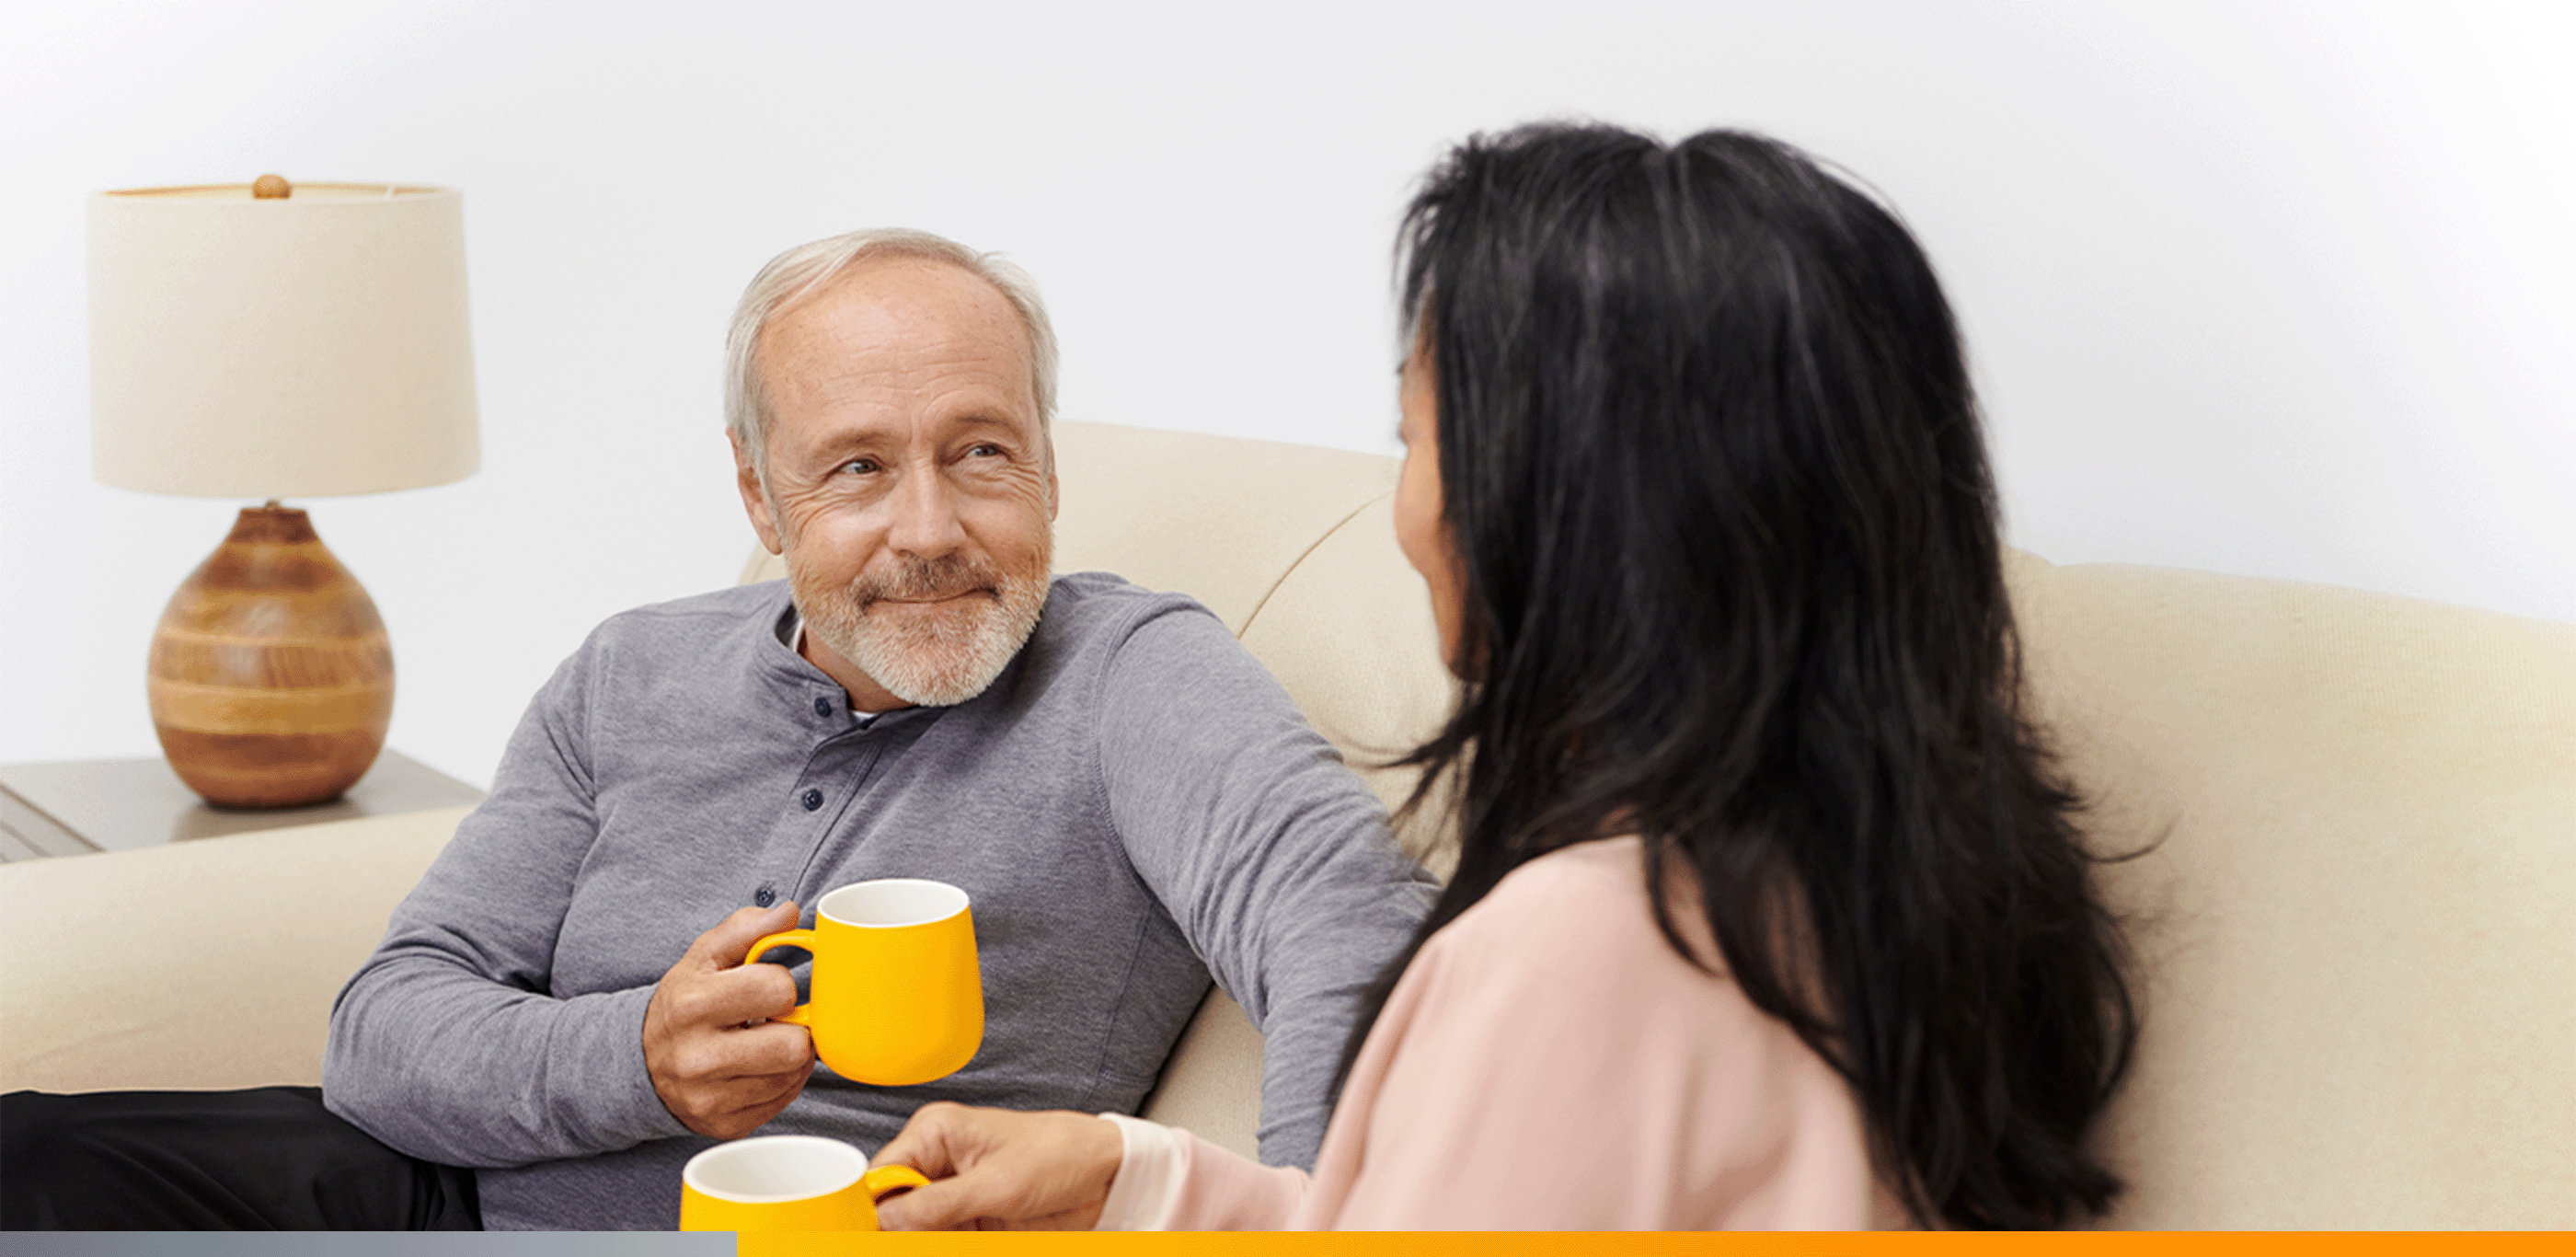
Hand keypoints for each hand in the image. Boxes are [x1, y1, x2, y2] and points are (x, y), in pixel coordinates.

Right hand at [642, 901, 815, 1138]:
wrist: (640, 1062)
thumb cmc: (685, 1001)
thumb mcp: (705, 956)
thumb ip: (748, 928)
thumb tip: (791, 913)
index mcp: (691, 1005)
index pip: (779, 990)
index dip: (781, 985)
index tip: (766, 989)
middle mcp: (696, 1058)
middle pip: (794, 1045)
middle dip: (793, 1027)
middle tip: (774, 1021)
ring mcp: (708, 1099)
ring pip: (794, 1074)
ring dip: (790, 1055)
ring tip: (764, 1042)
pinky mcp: (724, 1125)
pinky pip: (784, 1100)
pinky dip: (780, 1081)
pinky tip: (757, 1068)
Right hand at [871, 1102, 1123, 1230]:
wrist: (1109, 1176)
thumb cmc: (1062, 1155)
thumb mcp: (996, 1184)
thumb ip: (936, 1205)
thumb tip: (885, 1221)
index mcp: (936, 1132)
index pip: (880, 1175)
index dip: (870, 1210)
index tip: (871, 1235)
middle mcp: (938, 1161)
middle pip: (893, 1209)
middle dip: (900, 1233)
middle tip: (929, 1238)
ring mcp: (954, 1194)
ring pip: (915, 1231)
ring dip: (925, 1240)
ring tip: (961, 1234)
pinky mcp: (971, 1220)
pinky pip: (942, 1240)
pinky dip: (944, 1245)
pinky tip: (964, 1240)